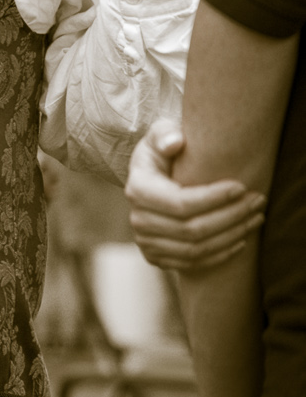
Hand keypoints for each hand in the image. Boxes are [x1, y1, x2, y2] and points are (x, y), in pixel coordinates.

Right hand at [126, 120, 264, 273]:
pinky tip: (242, 239)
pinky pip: (192, 263)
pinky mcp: (156, 257)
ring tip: (256, 218)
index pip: (181, 203)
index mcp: (137, 189)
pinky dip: (221, 254)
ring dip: (232, 236)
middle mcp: (138, 220)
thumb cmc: (163, 153)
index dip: (215, 199)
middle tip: (258, 202)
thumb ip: (165, 133)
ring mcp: (145, 241)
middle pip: (192, 230)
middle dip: (231, 217)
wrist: (152, 179)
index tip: (242, 187)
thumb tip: (175, 143)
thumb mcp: (160, 135)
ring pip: (196, 249)